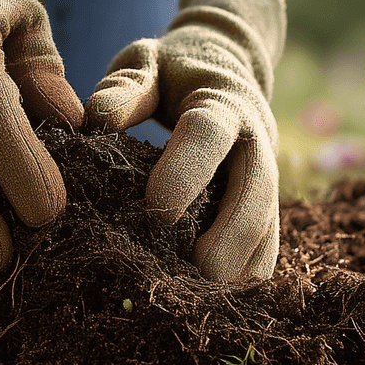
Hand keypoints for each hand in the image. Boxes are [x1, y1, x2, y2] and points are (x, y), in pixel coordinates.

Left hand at [85, 0, 284, 280]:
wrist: (227, 65)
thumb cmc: (173, 69)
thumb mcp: (146, 61)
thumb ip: (125, 86)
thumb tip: (96, 118)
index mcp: (223, 103)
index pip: (211, 137)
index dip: (186, 173)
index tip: (155, 210)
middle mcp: (255, 145)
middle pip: (256, 197)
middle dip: (225, 241)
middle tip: (185, 277)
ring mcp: (267, 181)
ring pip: (268, 235)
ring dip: (237, 272)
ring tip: (193, 301)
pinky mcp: (266, 210)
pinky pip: (265, 252)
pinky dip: (241, 281)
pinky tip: (206, 303)